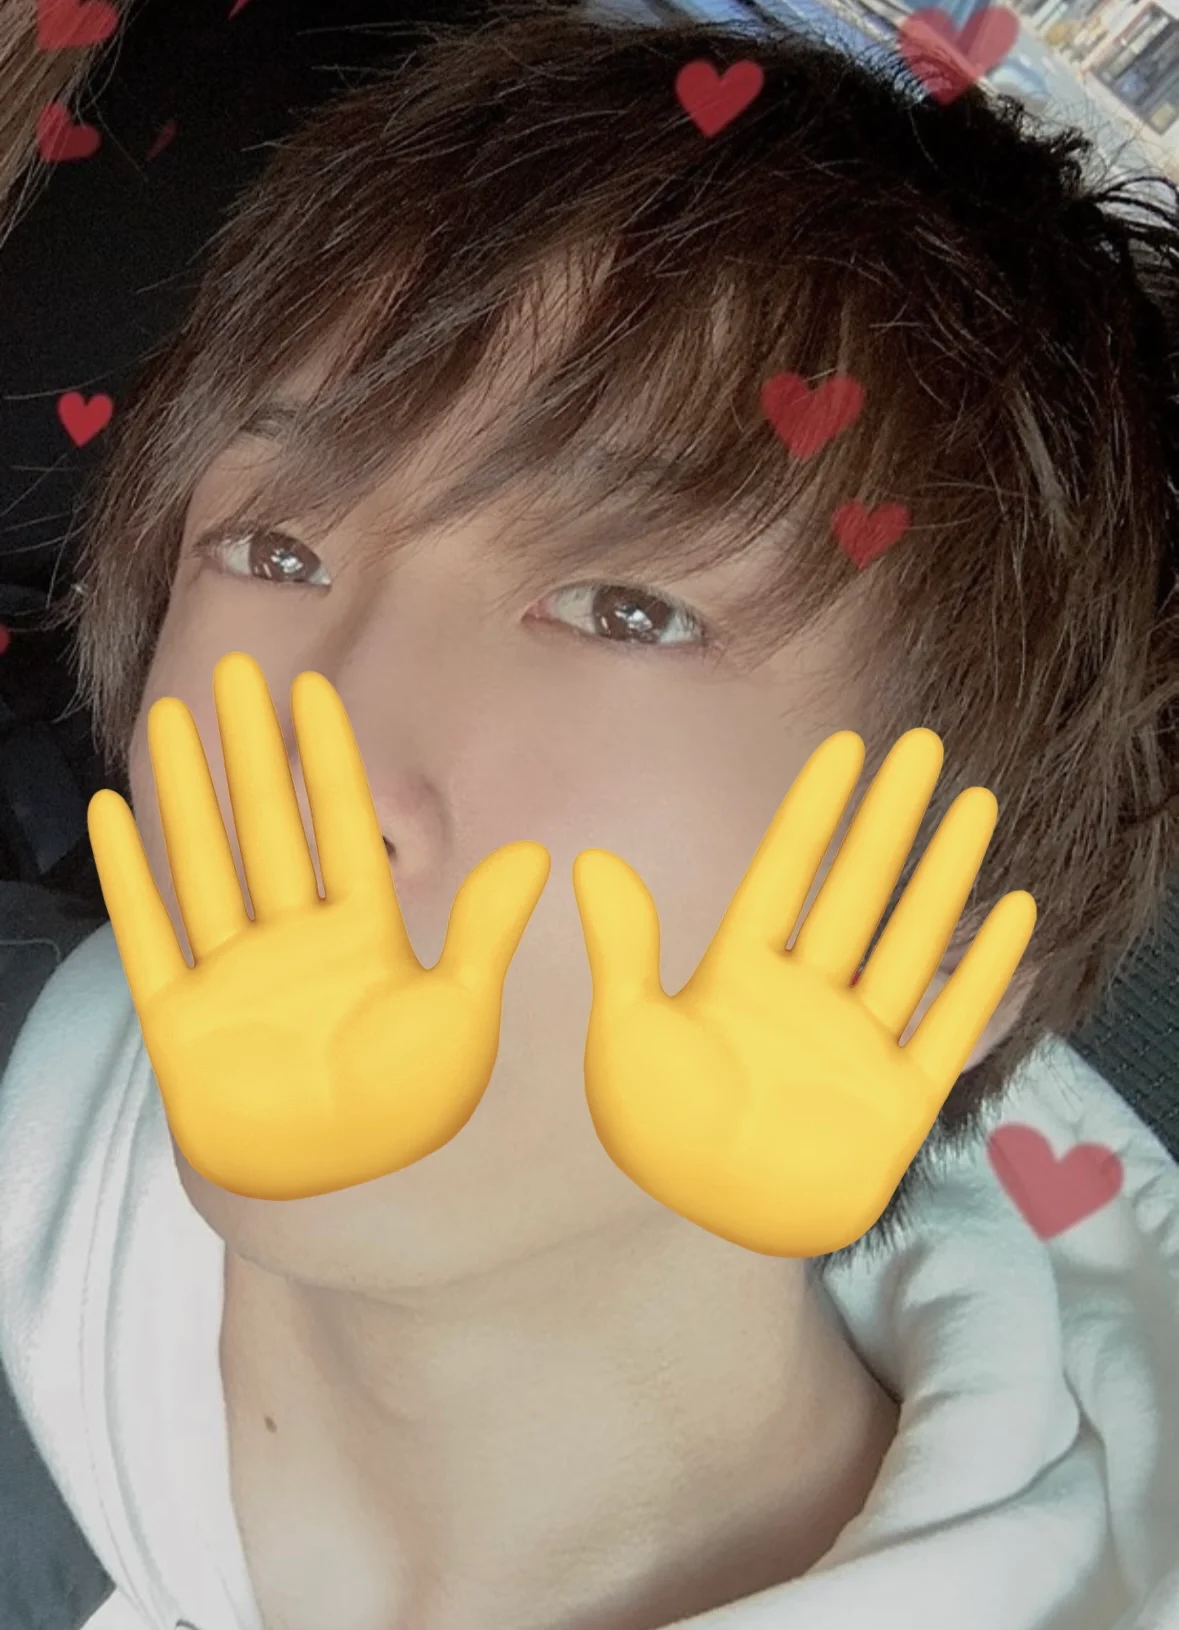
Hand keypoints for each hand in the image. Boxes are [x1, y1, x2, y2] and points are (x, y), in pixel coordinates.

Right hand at [88, 652, 549, 1199]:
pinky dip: (128, 879)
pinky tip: (111, 814)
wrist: (339, 1196)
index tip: (314, 691)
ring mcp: (234, 977)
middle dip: (249, 749)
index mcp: (363, 937)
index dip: (327, 757)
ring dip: (187, 792)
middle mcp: (293, 943)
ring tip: (171, 719)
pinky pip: (149, 937)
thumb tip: (537, 856)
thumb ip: (485, 934)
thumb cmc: (405, 1115)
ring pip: (204, 862)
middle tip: (234, 671)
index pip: (341, 825)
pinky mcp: (181, 1024)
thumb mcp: (461, 1018)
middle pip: (266, 825)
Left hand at [572, 729, 1036, 1255]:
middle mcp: (808, 995)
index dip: (818, 808)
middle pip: (859, 888)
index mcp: (742, 973)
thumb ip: (624, 946)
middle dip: (892, 817)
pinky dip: (987, 973)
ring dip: (945, 874)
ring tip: (974, 804)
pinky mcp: (901, 1100)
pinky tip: (1015, 914)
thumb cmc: (662, 1133)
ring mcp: (859, 1042)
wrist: (712, 1224)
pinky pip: (953, 1024)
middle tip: (922, 745)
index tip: (846, 747)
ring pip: (914, 939)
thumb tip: (592, 860)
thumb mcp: (629, 1031)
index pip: (789, 870)